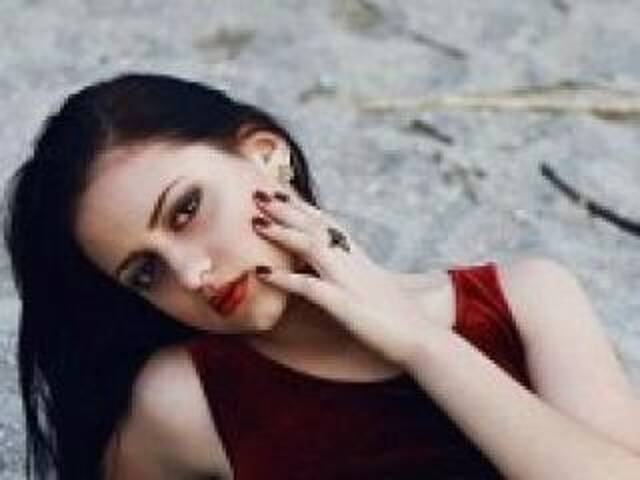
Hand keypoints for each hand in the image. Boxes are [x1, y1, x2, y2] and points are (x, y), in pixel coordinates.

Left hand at [250, 188, 426, 367]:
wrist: (422, 339)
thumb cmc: (398, 319)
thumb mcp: (372, 290)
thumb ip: (354, 278)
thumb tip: (336, 277)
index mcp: (359, 258)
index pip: (328, 224)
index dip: (303, 207)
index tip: (282, 192)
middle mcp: (353, 262)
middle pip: (316, 226)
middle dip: (286, 208)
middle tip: (258, 193)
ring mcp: (348, 282)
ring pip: (312, 246)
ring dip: (281, 232)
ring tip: (254, 221)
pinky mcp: (345, 305)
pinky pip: (309, 287)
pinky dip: (284, 278)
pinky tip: (262, 272)